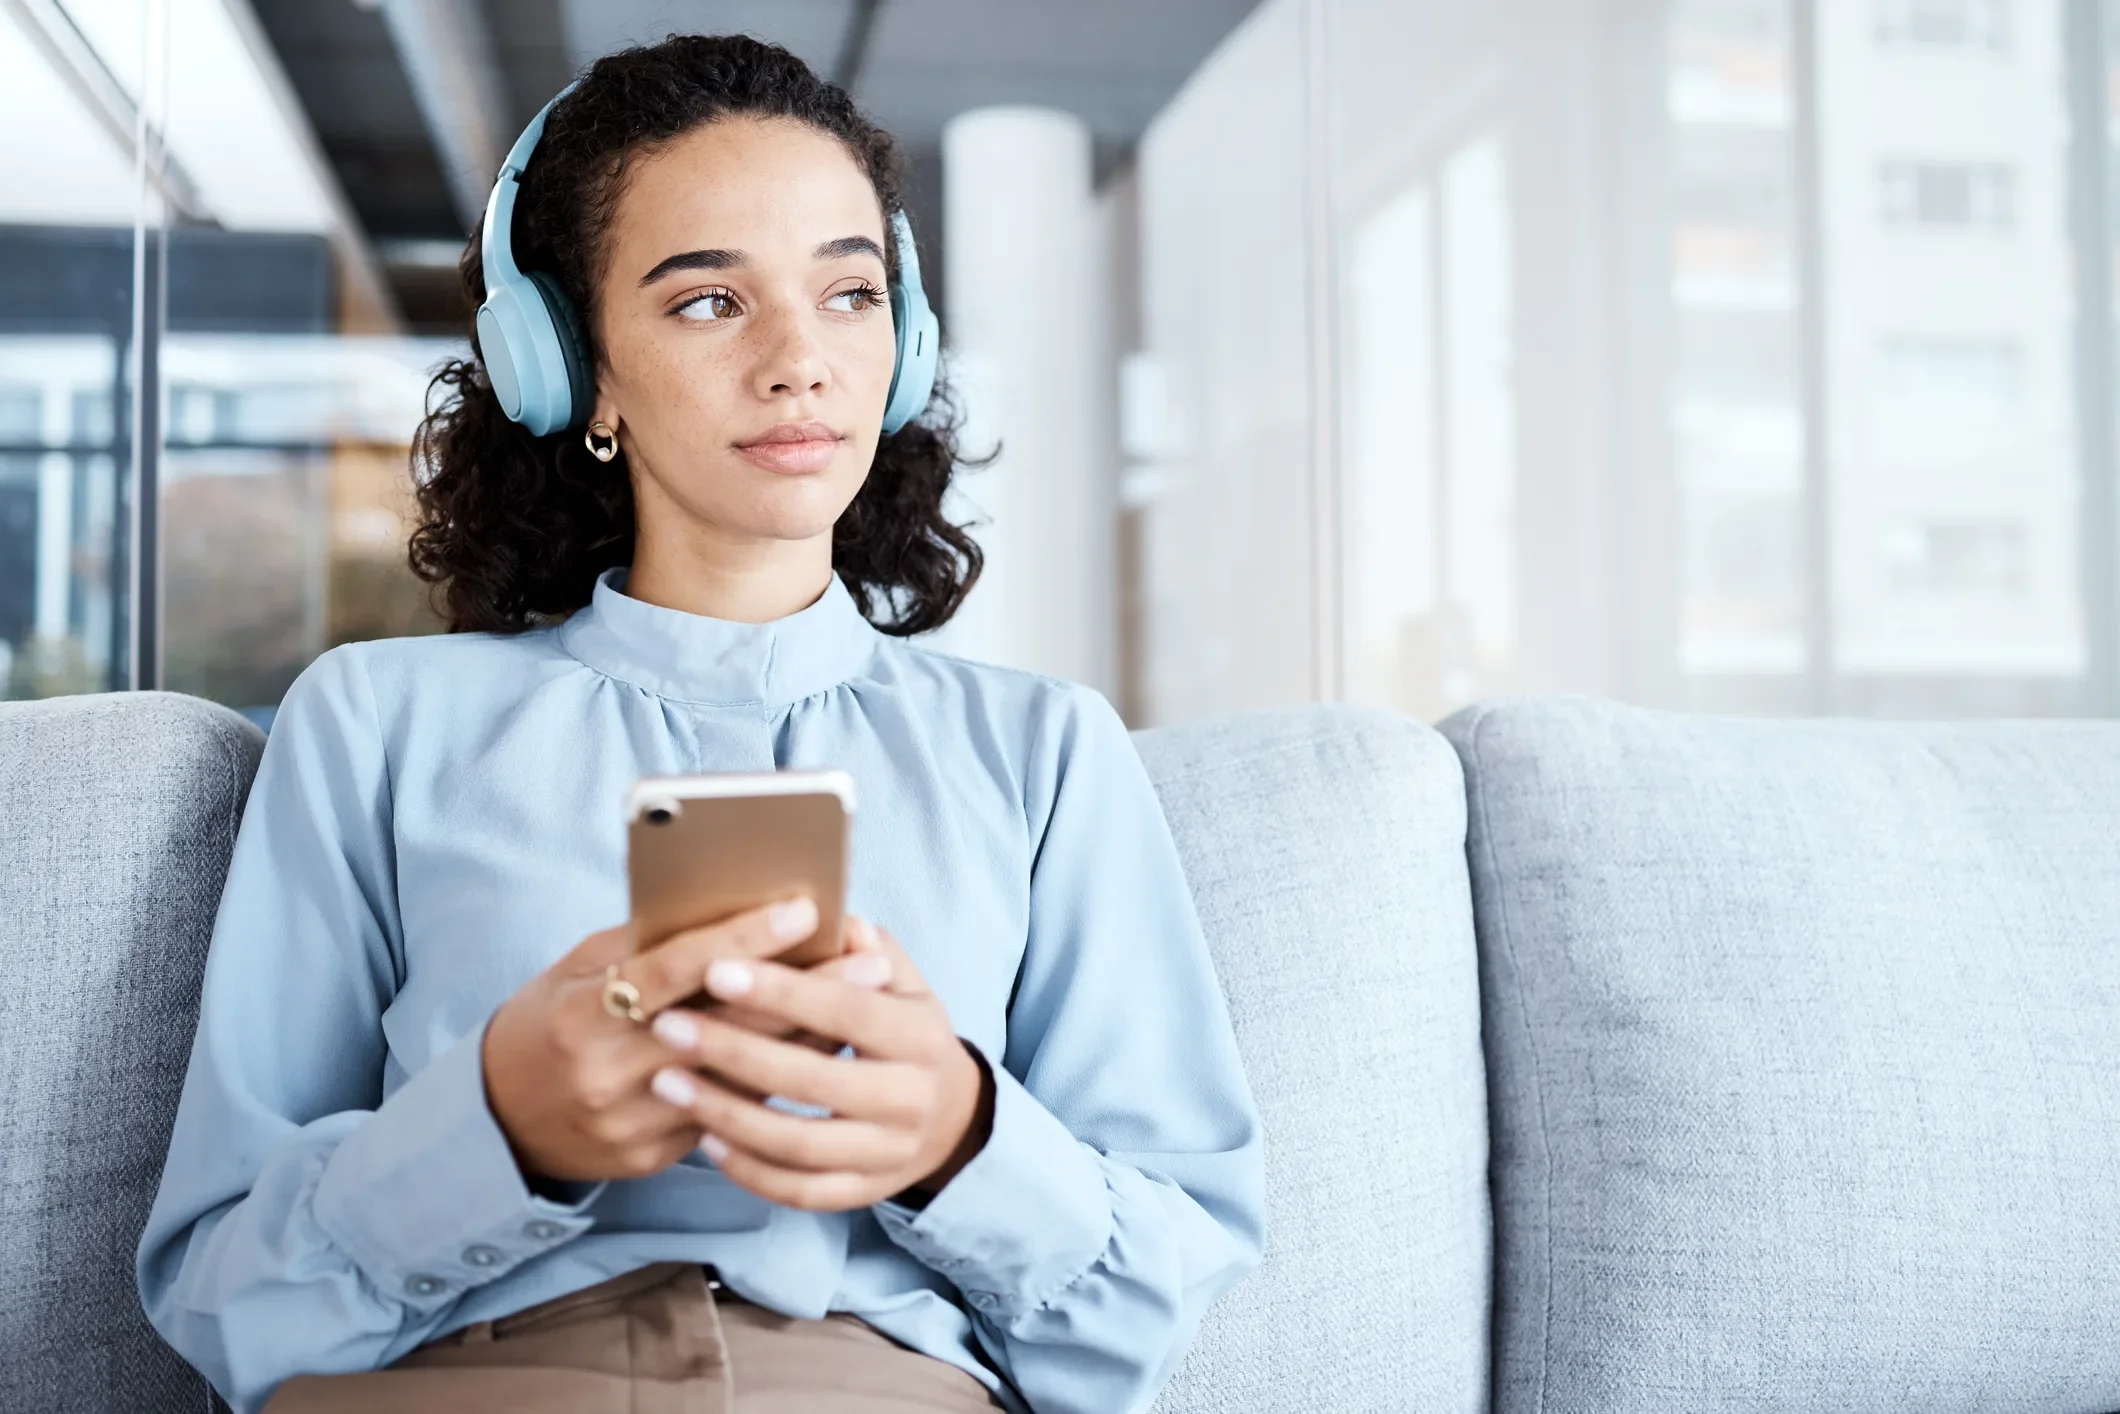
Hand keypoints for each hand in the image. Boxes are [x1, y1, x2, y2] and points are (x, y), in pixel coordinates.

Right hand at [482, 896, 869, 1181]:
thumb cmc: (549, 1023)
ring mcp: (636, 1123)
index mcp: (586, 1014)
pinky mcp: (655, 1156)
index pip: (676, 969)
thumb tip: (723, 909)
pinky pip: (731, 1114)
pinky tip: (823, 1051)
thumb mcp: (576, 971)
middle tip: (870, 960)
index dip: (742, 939)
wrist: (499, 1120)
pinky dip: (778, 1079)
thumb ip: (643, 947)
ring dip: (809, 1039)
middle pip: (727, 1027)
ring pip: (742, 1078)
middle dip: (807, 992)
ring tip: (866, 1004)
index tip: (802, 910)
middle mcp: (612, 1073)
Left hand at [644, 919, 995, 1210]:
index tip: (716, 969)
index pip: (846, 1011)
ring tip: (667, 1083)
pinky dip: (748, 1169)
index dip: (783, 991)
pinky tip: (703, 1138)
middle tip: (667, 1027)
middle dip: (734, 1051)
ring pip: (797, 1143)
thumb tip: (835, 919)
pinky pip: (798, 1191)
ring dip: (725, 1114)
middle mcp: (910, 1100)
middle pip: (812, 1080)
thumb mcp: (903, 983)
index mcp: (920, 1038)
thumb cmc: (905, 1033)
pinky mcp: (864, 1194)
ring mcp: (887, 1154)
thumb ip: (868, 948)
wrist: (950, 1118)